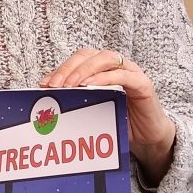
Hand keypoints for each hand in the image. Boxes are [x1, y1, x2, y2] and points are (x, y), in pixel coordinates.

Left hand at [41, 48, 175, 185]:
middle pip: (89, 55)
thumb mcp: (92, 109)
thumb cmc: (119, 120)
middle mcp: (116, 65)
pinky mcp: (143, 83)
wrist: (147, 138)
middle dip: (69, 68)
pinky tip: (91, 85)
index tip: (45, 84)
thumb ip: (75, 99)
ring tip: (70, 84)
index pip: (78, 60)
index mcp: (102, 68)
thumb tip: (48, 95)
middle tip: (54, 84)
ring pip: (105, 59)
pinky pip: (123, 75)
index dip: (61, 68)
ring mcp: (131, 72)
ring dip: (84, 70)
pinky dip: (105, 78)